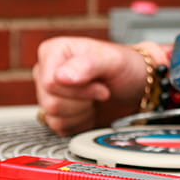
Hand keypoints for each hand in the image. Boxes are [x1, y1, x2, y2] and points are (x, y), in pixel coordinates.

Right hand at [33, 37, 149, 134]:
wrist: (134, 87)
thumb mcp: (112, 60)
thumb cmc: (123, 68)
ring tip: (94, 100)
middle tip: (100, 92)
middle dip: (82, 102)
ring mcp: (48, 93)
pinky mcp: (55, 113)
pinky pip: (58, 127)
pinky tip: (90, 110)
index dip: (79, 91)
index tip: (101, 87)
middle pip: (51, 102)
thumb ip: (87, 65)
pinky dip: (79, 123)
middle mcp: (46, 71)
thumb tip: (61, 76)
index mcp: (53, 51)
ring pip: (53, 116)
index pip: (50, 82)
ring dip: (81, 113)